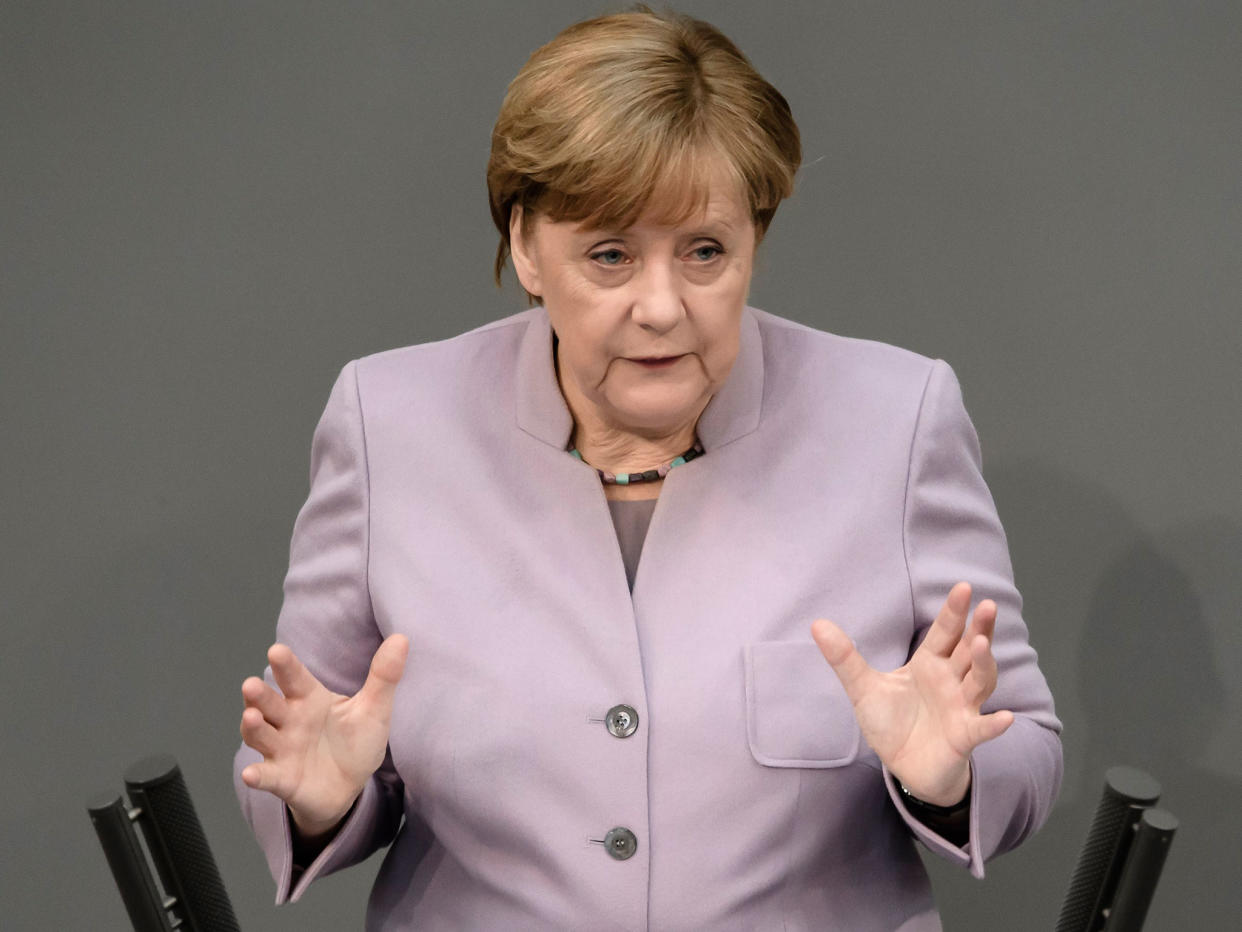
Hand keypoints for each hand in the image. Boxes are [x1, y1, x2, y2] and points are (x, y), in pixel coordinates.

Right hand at [239, 634, 408, 835]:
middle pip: (269, 704)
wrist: (350, 786)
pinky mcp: (283, 779)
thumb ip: (383, 676)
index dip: (286, 665)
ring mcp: (282, 750)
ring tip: (251, 717)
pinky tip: (251, 774)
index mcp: (310, 699)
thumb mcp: (374, 709)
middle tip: (250, 684)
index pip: (295, 678)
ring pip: (261, 735)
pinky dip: (258, 775)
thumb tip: (401, 638)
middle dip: (259, 696)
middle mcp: (290, 721)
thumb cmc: (356, 741)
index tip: (276, 650)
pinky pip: (267, 776)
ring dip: (253, 727)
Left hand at [811, 582, 1013, 806]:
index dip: (954, 611)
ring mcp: (961, 708)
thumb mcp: (862, 688)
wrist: (903, 766)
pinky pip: (982, 729)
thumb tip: (816, 624)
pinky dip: (994, 725)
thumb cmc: (891, 722)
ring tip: (983, 645)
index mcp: (929, 664)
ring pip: (979, 682)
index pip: (945, 632)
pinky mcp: (964, 737)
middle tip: (987, 605)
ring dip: (984, 664)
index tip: (964, 587)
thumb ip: (844, 657)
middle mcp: (951, 681)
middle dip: (979, 629)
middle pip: (970, 650)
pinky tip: (1004, 719)